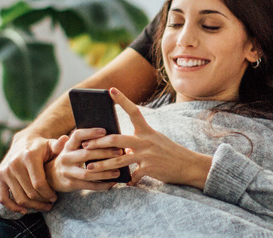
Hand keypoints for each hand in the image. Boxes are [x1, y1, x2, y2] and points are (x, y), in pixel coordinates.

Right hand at [0, 132, 58, 213]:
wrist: (23, 141)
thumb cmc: (42, 146)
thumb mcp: (51, 144)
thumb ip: (59, 145)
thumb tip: (66, 139)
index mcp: (29, 157)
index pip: (39, 183)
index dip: (48, 194)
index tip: (55, 198)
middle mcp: (14, 164)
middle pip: (30, 193)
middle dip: (42, 201)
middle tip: (50, 203)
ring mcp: (5, 171)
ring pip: (19, 198)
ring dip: (32, 207)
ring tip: (43, 206)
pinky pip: (3, 198)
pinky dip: (12, 207)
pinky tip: (24, 210)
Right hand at [45, 128, 122, 191]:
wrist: (51, 176)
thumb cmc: (70, 157)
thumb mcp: (71, 147)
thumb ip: (83, 140)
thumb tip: (105, 134)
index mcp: (68, 145)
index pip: (78, 136)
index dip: (90, 132)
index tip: (105, 131)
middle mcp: (66, 158)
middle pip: (86, 154)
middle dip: (105, 153)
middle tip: (120, 152)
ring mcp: (68, 172)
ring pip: (88, 173)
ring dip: (105, 172)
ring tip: (118, 171)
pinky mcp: (71, 184)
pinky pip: (89, 185)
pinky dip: (102, 185)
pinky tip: (113, 183)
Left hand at [86, 88, 212, 188]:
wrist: (188, 165)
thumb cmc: (170, 152)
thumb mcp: (155, 141)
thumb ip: (138, 141)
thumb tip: (121, 145)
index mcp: (147, 130)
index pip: (133, 111)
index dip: (122, 100)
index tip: (110, 90)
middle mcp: (146, 140)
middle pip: (116, 139)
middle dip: (98, 143)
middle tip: (85, 145)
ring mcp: (147, 154)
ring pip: (119, 159)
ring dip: (102, 164)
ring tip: (89, 167)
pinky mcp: (150, 168)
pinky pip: (133, 175)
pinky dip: (128, 180)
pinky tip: (124, 183)